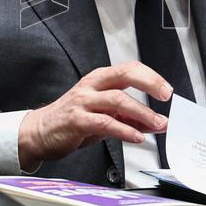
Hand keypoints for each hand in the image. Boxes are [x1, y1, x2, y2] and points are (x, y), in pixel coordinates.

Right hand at [17, 61, 171, 170]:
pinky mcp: (77, 120)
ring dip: (142, 113)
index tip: (166, 90)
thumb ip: (128, 118)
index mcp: (99, 79)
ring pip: (118, 100)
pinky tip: (136, 136)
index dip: (151, 77)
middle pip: (125, 76)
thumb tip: (155, 123)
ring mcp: (83, 102)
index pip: (130, 69)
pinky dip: (124, 130)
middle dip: (150, 84)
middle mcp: (92, 86)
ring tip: (157, 123)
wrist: (38, 132)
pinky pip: (105, 122)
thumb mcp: (103, 115)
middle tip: (166, 96)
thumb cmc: (71, 120)